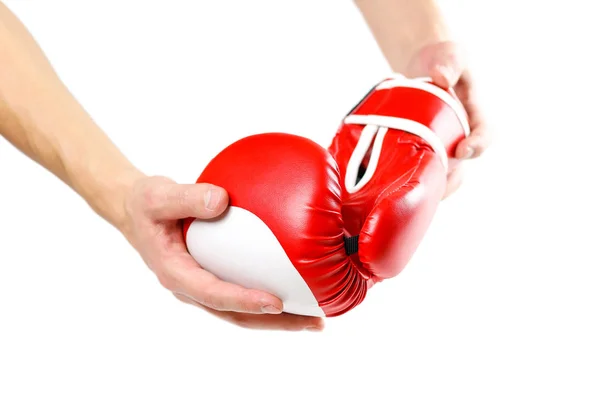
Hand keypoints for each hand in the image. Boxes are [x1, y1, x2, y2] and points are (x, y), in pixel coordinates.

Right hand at [120, 175, 324, 330]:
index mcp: (176, 273)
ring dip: (277, 319)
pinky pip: (241, 294)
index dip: (244, 301)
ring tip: (314, 318)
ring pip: (241, 311)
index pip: (214, 294)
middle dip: (275, 322)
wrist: (136, 211)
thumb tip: (221, 201)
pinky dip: (267, 299)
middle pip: (235, 314)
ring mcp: (202, 286)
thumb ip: (187, 197)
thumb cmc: (146, 203)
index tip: (276, 304)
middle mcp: (190, 287)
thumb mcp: (158, 194)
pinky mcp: (212, 278)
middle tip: (313, 321)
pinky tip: (294, 292)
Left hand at [405, 41, 491, 197]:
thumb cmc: (443, 59)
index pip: (485, 134)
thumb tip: (440, 77)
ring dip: (430, 187)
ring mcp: (442, 146)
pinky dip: (413, 180)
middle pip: (462, 166)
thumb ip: (449, 64)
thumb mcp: (450, 55)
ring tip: (413, 193)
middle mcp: (461, 136)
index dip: (478, 145)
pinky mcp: (423, 150)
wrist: (425, 65)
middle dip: (449, 179)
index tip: (463, 150)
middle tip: (432, 183)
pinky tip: (395, 188)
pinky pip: (422, 171)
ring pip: (442, 176)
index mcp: (474, 115)